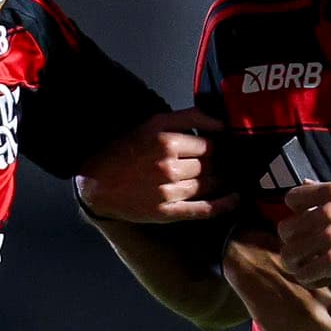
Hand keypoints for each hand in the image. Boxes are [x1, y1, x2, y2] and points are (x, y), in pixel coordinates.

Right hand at [74, 109, 234, 223]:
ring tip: (231, 175)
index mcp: (166, 141)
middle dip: (223, 162)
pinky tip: (234, 199)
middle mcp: (168, 166)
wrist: (96, 182)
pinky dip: (222, 205)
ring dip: (224, 180)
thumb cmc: (124, 149)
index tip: (228, 146)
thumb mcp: (153, 123)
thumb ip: (188, 118)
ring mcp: (168, 192)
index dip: (223, 145)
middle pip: (212, 164)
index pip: (211, 143)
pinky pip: (202, 209)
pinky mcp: (166, 212)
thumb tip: (221, 121)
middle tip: (231, 160)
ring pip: (210, 184)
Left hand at [277, 182, 330, 287]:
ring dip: (298, 263)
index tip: (304, 225)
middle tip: (306, 251)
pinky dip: (310, 279)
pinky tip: (322, 277)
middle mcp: (328, 212)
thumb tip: (305, 183)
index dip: (295, 214)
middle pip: (285, 229)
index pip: (291, 199)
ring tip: (310, 266)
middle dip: (294, 242)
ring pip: (290, 254)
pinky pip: (305, 274)